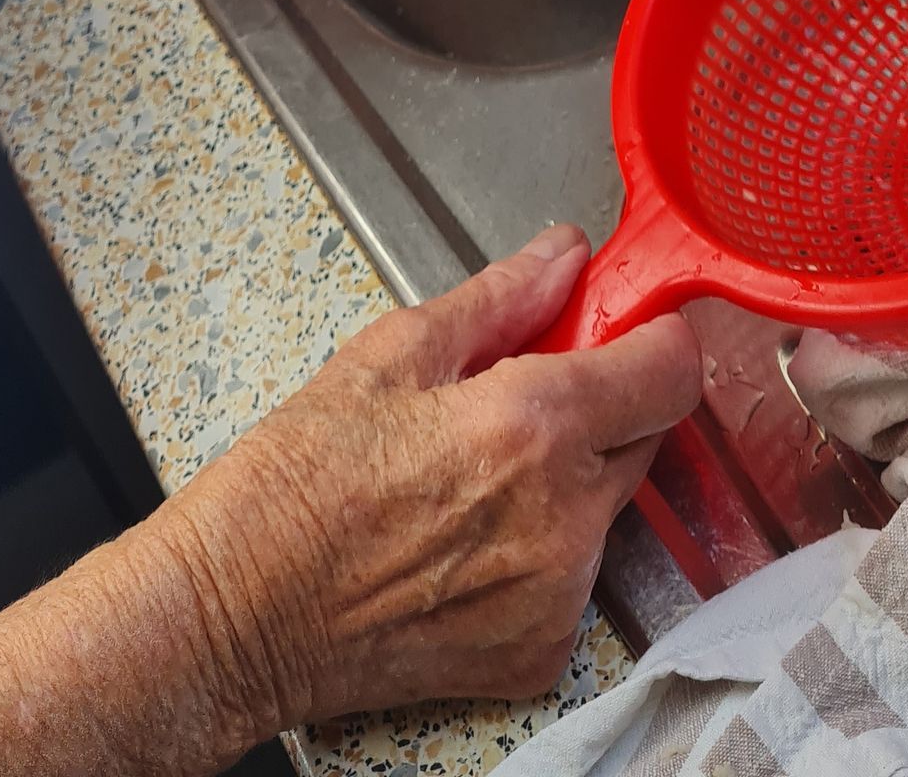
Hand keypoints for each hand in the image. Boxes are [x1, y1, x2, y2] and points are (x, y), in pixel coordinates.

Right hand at [0, 232, 700, 775]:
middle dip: (604, 402)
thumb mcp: (388, 353)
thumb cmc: (294, 483)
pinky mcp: (540, 653)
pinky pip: (576, 578)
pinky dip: (542, 552)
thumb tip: (567, 253)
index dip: (651, 335)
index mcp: (535, 426)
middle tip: (519, 395)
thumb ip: (502, 297)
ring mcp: (558, 596)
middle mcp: (567, 518)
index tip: (619, 326)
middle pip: (649, 435)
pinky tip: (466, 540)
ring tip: (472, 476)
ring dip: (570, 480)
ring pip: (611, 507)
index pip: (672, 369)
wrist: (236, 618)